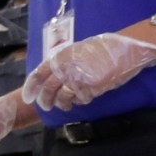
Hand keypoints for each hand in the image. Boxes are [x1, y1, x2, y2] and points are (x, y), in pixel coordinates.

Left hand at [21, 30, 155, 111]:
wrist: (127, 49)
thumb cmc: (103, 48)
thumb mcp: (77, 51)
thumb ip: (63, 63)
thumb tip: (51, 79)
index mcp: (61, 56)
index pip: (38, 75)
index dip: (31, 89)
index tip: (29, 98)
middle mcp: (66, 68)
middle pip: (48, 90)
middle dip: (45, 101)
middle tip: (47, 106)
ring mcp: (79, 78)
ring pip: (63, 98)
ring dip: (63, 104)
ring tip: (66, 104)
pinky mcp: (92, 87)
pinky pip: (82, 99)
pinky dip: (82, 100)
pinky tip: (85, 96)